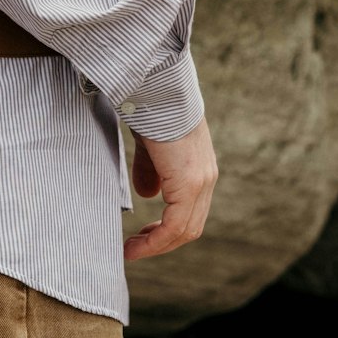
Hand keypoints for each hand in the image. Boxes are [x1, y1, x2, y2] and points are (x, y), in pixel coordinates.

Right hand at [124, 117, 217, 262]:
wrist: (158, 87)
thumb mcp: (150, 144)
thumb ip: (151, 169)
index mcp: (199, 167)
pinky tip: (136, 245)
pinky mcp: (190, 184)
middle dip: (161, 240)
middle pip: (189, 225)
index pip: (189, 210)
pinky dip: (156, 241)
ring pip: (184, 230)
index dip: (166, 228)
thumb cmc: (151, 106)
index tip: (141, 236)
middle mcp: (206, 177)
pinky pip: (175, 225)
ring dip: (157, 245)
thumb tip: (147, 195)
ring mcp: (201, 181)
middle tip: (134, 246)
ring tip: (131, 250)